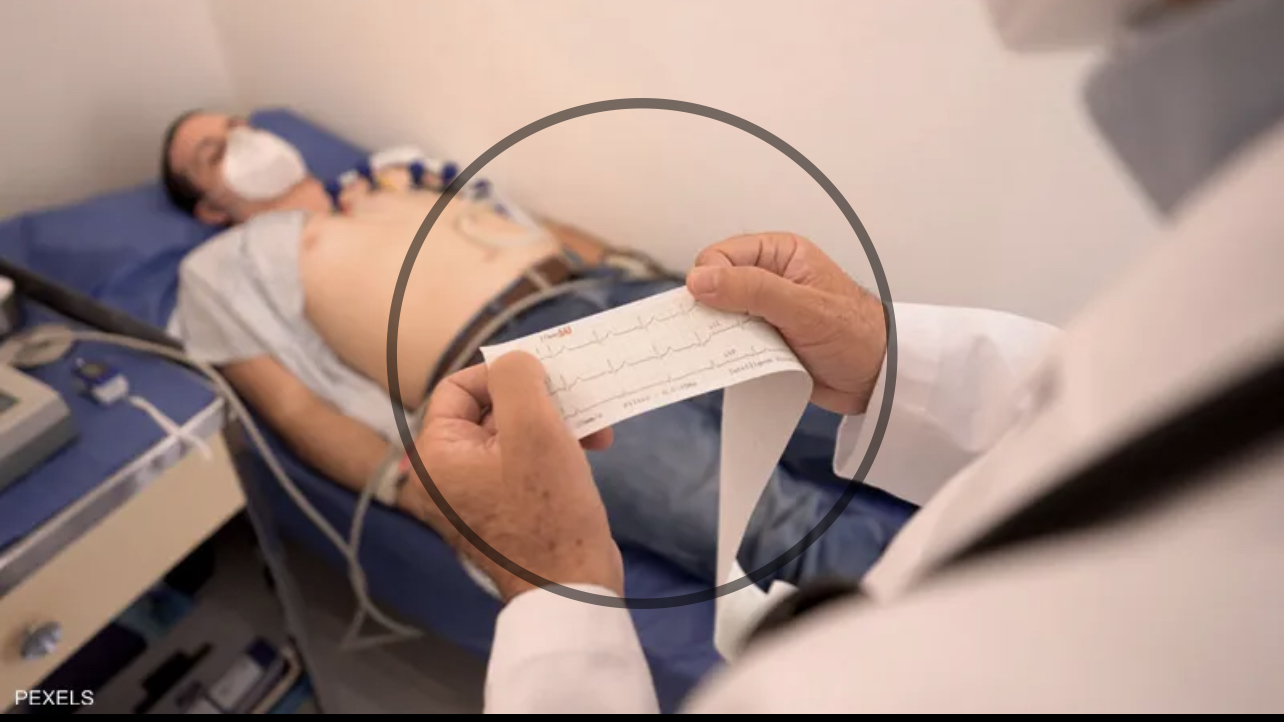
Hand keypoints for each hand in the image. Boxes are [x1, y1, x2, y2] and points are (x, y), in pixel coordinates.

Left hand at [404, 352, 622, 601]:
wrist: (570, 591)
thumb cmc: (548, 510)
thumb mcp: (534, 427)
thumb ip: (517, 378)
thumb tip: (516, 362)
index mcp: (434, 456)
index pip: (459, 386)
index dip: (504, 374)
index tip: (547, 380)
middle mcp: (443, 477)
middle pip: (490, 410)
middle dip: (541, 402)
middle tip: (579, 403)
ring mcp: (473, 498)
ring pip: (513, 436)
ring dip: (556, 424)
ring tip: (597, 431)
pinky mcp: (503, 512)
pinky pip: (523, 464)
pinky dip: (554, 451)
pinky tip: (589, 451)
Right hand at [686, 233, 887, 414]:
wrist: (878, 379)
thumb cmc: (856, 335)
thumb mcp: (803, 307)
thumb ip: (752, 289)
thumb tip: (700, 279)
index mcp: (778, 254)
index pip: (719, 256)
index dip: (709, 280)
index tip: (710, 307)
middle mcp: (768, 278)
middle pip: (714, 287)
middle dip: (712, 310)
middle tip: (726, 332)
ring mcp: (764, 311)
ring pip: (719, 318)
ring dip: (722, 336)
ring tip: (741, 348)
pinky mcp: (763, 341)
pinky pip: (732, 344)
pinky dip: (732, 355)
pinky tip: (742, 363)